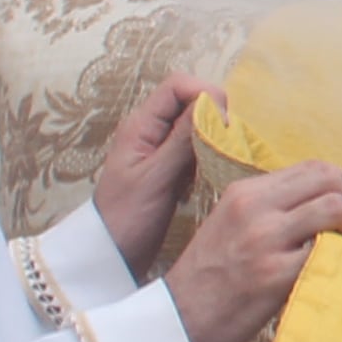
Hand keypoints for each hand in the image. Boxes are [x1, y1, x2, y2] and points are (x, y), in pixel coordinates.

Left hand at [90, 76, 218, 279]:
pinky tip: (218, 169)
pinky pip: (196, 146)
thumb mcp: (155, 178)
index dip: (205, 94)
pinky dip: (211, 151)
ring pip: (196, 124)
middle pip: (190, 101)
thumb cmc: (127, 218)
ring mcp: (161, 149)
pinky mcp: (171, 168)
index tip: (225, 123)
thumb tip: (211, 103)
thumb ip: (181, 139)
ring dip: (215, 134)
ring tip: (228, 155)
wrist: (111, 256)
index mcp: (140, 126)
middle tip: (231, 142)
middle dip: (215, 113)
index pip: (178, 86)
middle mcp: (151, 131)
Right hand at [165, 161, 341, 341]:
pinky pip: (328, 251)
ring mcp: (264, 239)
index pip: (311, 168)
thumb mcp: (229, 226)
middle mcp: (254, 207)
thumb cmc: (209, 281)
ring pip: (335, 207)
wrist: (177, 322)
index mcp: (244, 192)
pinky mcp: (274, 274)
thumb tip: (323, 207)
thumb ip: (269, 211)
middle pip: (329, 179)